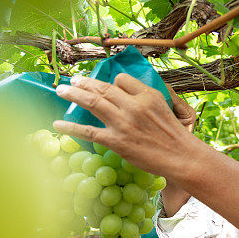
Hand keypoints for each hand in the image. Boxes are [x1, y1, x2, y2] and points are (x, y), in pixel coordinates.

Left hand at [53, 74, 192, 177]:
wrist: (181, 156)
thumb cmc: (174, 134)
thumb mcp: (164, 107)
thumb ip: (144, 97)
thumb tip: (123, 90)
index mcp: (146, 95)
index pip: (121, 80)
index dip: (110, 82)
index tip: (102, 85)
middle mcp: (133, 105)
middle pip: (103, 88)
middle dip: (84, 82)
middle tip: (73, 80)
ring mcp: (123, 123)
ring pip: (92, 102)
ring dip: (73, 94)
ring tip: (61, 90)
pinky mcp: (116, 141)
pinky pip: (88, 131)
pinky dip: (70, 127)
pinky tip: (57, 124)